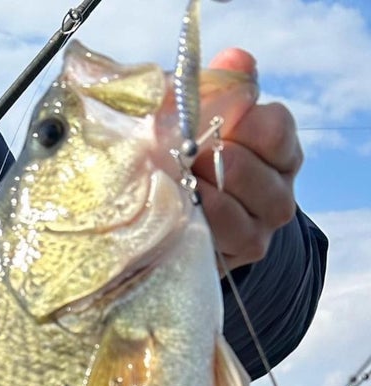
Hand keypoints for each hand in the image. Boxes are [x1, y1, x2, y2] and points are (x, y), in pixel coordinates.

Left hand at [194, 48, 302, 270]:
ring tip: (174, 181)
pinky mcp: (239, 256)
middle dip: (203, 159)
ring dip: (194, 191)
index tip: (204, 122)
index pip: (274, 127)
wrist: (181, 223)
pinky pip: (219, 235)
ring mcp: (263, 227)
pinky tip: (178, 207)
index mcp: (280, 148)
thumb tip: (235, 60)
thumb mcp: (202, 115)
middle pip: (246, 168)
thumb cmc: (192, 159)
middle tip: (176, 156)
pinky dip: (193, 218)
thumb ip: (220, 86)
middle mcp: (280, 190)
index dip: (235, 123)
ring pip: (232, 205)